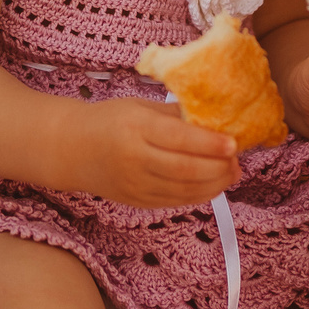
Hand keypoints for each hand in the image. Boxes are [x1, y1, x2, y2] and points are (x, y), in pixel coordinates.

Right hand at [69, 98, 239, 208]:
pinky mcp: (138, 201)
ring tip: (231, 172)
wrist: (72, 149)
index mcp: (136, 128)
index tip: (233, 142)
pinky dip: (199, 195)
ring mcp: (136, 184)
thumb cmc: (109, 120)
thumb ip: (175, 114)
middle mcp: (135, 159)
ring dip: (214, 184)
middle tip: (237, 160)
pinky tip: (213, 184)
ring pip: (184, 190)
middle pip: (186, 169)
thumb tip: (214, 118)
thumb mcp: (140, 106)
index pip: (179, 139)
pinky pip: (176, 202)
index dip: (210, 143)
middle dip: (218, 167)